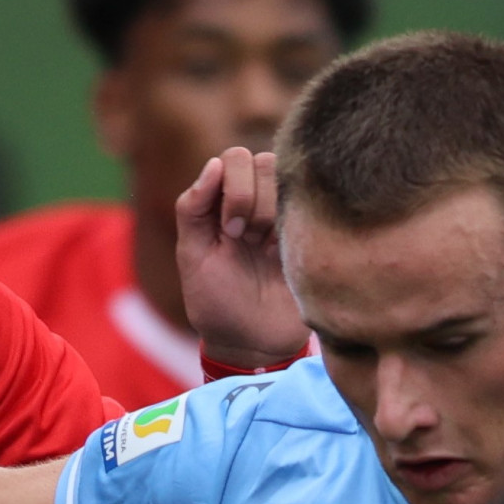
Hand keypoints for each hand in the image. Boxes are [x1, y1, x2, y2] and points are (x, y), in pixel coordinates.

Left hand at [175, 147, 307, 370]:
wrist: (255, 344)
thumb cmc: (217, 304)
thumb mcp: (192, 257)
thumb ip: (192, 208)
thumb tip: (214, 163)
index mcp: (221, 202)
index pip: (234, 159)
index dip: (233, 186)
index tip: (229, 231)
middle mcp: (254, 201)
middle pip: (262, 161)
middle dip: (251, 198)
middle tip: (244, 238)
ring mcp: (283, 216)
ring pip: (288, 178)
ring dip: (273, 211)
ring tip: (266, 248)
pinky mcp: (308, 233)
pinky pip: (311, 205)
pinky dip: (296, 223)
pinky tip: (285, 252)